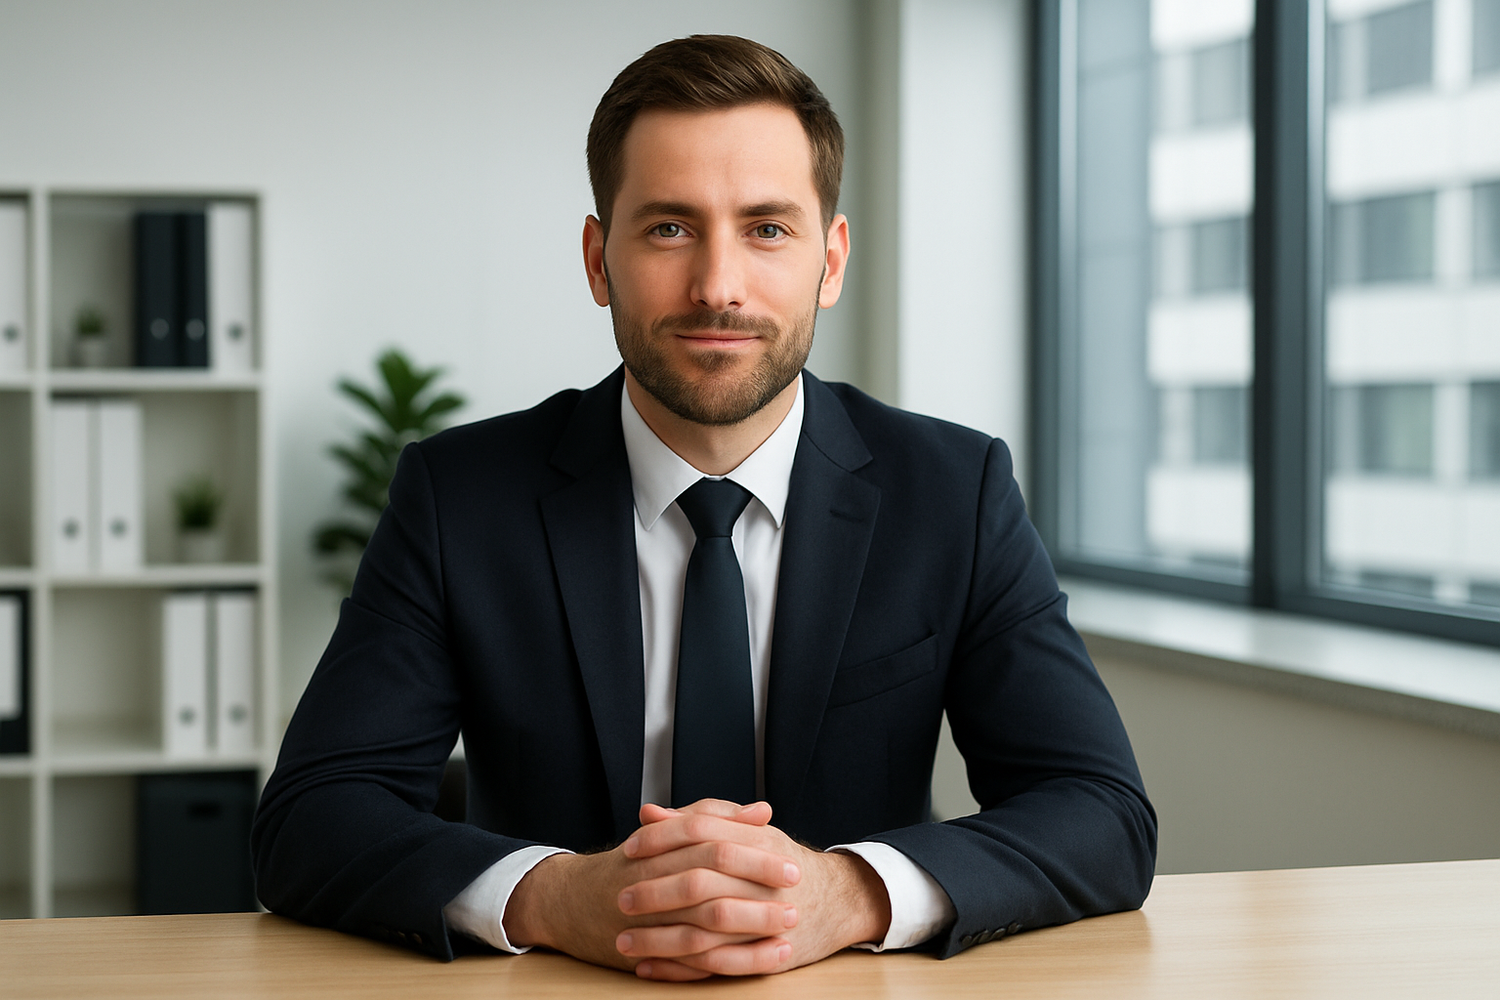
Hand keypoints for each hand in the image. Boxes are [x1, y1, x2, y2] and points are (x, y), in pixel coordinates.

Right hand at [501, 799, 802, 975]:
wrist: (569, 902)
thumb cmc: (630, 864)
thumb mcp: (669, 832)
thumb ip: (714, 816)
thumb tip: (762, 810)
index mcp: (658, 845)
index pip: (710, 840)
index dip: (752, 849)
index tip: (788, 857)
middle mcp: (650, 880)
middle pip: (709, 880)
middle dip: (755, 888)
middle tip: (794, 890)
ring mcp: (647, 919)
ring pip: (703, 924)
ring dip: (750, 927)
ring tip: (788, 926)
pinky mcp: (648, 952)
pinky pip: (693, 961)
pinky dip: (729, 961)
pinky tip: (764, 959)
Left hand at [615, 799, 892, 979]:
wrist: (838, 900)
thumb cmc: (781, 862)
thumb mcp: (748, 832)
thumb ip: (700, 819)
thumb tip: (649, 812)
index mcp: (758, 841)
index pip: (703, 831)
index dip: (663, 838)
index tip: (629, 848)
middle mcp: (764, 880)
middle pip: (700, 883)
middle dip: (656, 893)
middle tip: (621, 899)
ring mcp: (768, 920)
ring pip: (706, 932)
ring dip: (660, 940)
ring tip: (624, 943)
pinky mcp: (768, 955)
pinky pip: (718, 967)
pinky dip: (681, 971)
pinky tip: (651, 969)